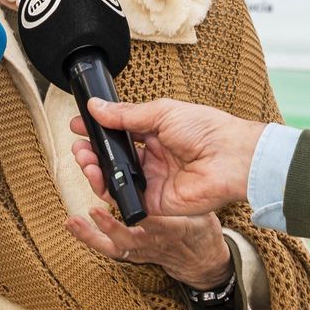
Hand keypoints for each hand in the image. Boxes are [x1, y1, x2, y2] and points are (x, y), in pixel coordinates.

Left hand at [66, 205, 231, 288]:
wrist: (200, 259)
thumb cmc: (198, 228)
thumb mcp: (199, 211)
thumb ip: (184, 196)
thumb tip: (172, 163)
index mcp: (174, 230)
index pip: (156, 225)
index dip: (141, 218)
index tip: (126, 206)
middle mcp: (153, 242)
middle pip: (128, 236)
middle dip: (109, 223)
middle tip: (94, 209)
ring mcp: (141, 249)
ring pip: (114, 245)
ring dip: (92, 234)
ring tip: (73, 222)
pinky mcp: (131, 251)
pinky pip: (109, 247)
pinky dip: (90, 236)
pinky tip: (73, 224)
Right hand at [71, 98, 262, 216]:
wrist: (231, 159)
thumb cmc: (207, 131)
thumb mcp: (162, 113)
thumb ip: (126, 114)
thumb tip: (97, 107)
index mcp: (158, 132)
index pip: (121, 131)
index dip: (100, 129)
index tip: (79, 126)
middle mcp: (155, 157)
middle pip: (116, 157)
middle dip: (94, 152)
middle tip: (79, 146)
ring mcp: (154, 180)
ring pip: (117, 178)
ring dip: (96, 170)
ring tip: (84, 160)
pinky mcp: (156, 202)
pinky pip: (127, 199)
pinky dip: (109, 191)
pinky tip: (97, 178)